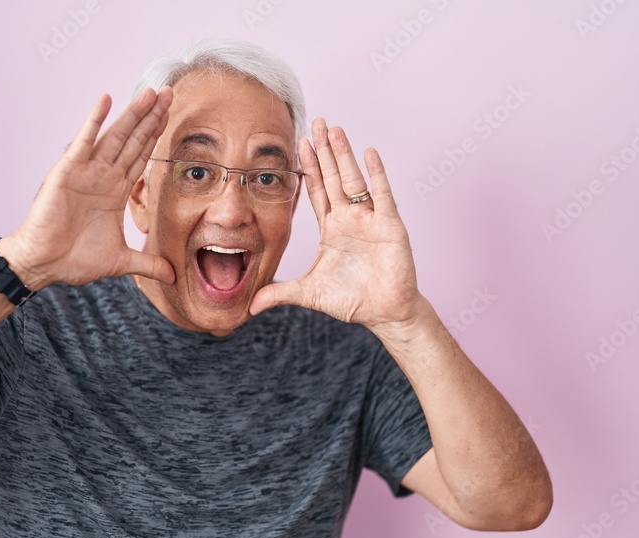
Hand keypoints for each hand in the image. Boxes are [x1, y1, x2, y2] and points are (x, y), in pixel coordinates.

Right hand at [5, 87, 175, 288]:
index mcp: (115, 191)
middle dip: (151, 117)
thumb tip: (171, 275)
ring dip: (132, 114)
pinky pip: (84, 142)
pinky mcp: (67, 172)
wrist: (44, 264)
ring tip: (149, 93)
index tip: (172, 114)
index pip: (141, 157)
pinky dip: (94, 121)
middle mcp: (103, 176)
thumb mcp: (120, 261)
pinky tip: (105, 100)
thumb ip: (147, 263)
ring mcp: (86, 172)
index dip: (156, 136)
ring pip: (114, 137)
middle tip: (169, 92)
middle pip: (133, 140)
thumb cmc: (74, 260)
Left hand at [250, 117, 425, 335]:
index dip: (308, 168)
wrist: (385, 313)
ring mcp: (370, 219)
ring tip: (334, 129)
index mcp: (331, 229)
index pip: (316, 191)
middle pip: (333, 177)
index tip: (299, 144)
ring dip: (343, 155)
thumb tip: (250, 305)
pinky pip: (382, 195)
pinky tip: (369, 152)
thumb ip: (280, 293)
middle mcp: (349, 219)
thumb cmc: (352, 300)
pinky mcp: (389, 226)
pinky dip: (376, 174)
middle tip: (315, 122)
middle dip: (324, 151)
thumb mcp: (309, 293)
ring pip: (353, 180)